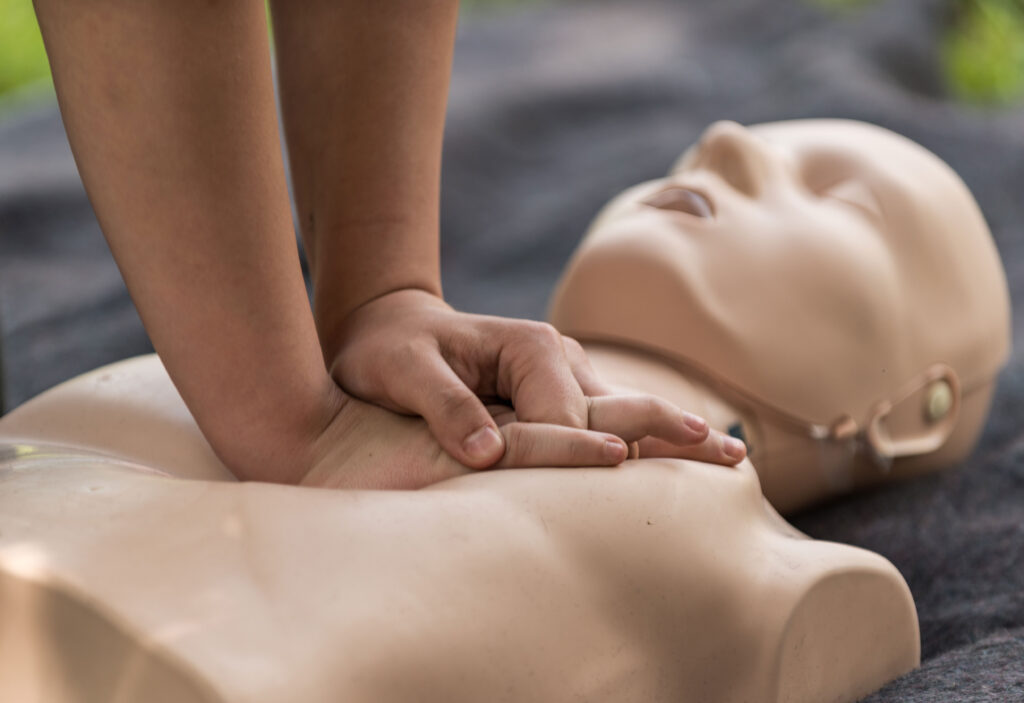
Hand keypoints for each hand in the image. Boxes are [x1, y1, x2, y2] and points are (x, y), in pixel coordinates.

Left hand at [323, 289, 745, 468]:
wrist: (389, 326)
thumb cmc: (389, 350)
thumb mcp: (402, 371)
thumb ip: (444, 407)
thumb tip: (487, 455)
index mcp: (532, 349)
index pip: (567, 420)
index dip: (572, 458)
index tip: (592, 498)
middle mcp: (560, 358)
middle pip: (625, 407)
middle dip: (673, 433)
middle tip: (732, 457)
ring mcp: (567, 374)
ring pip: (628, 413)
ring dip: (675, 436)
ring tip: (732, 458)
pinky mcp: (562, 392)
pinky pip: (610, 418)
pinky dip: (648, 437)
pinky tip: (682, 452)